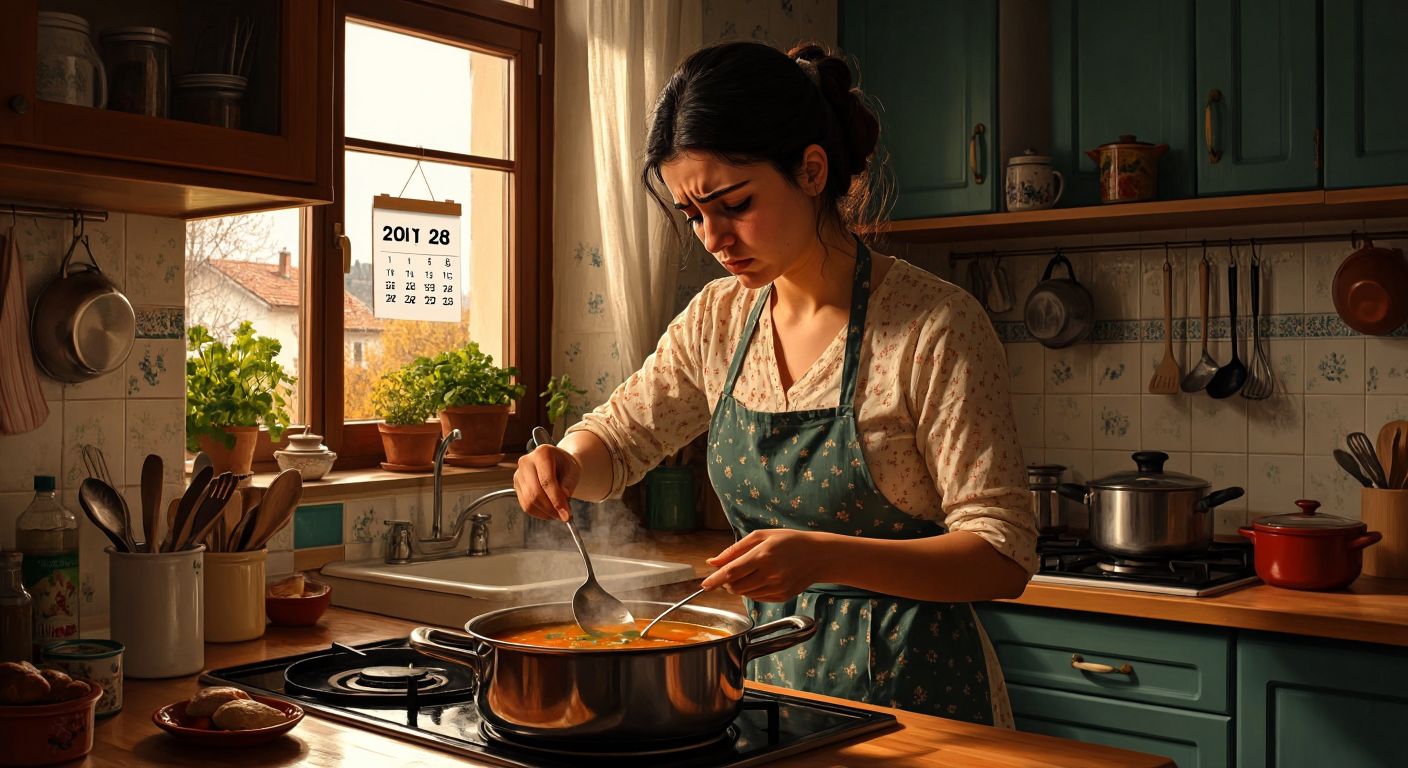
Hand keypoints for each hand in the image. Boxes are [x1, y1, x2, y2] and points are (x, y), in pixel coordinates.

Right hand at [513, 445, 580, 520]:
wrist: (557, 463)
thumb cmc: (565, 466)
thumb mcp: (573, 471)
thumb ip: (569, 484)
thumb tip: (563, 499)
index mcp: (542, 453)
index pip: (546, 481)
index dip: (556, 499)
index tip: (566, 514)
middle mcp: (526, 462)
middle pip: (535, 492)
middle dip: (550, 508)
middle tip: (564, 517)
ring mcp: (518, 474)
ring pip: (529, 501)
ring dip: (545, 513)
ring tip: (558, 514)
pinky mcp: (516, 485)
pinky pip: (525, 505)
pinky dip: (539, 513)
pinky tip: (549, 512)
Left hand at [700, 529, 831, 601]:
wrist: (819, 556)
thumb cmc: (789, 541)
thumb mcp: (762, 536)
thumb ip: (735, 550)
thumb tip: (712, 562)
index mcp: (763, 555)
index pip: (731, 572)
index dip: (715, 580)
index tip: (704, 584)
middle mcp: (770, 574)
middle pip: (735, 586)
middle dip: (725, 583)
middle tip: (728, 573)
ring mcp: (777, 587)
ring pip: (745, 593)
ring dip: (738, 586)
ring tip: (746, 573)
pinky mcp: (782, 596)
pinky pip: (757, 598)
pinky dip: (751, 590)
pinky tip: (760, 579)